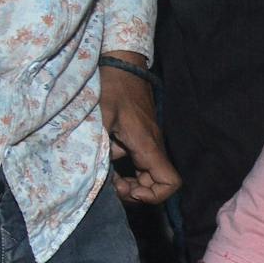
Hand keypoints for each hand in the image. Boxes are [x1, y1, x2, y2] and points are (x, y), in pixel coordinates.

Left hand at [99, 58, 178, 205]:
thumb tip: (94, 171)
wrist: (124, 66)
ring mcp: (149, 144)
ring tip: (109, 178)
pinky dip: (127, 172)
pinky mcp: (141, 141)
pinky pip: (140, 165)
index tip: (130, 189)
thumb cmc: (113, 87)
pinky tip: (108, 164)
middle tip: (114, 186)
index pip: (170, 182)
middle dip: (137, 193)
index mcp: (147, 144)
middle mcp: (153, 148)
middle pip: (159, 185)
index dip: (154, 195)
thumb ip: (99, 143)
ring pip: (149, 177)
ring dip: (130, 184)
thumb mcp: (100, 114)